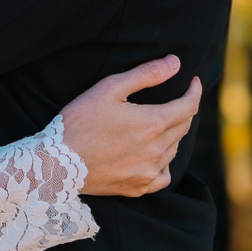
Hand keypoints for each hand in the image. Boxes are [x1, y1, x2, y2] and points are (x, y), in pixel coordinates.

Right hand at [61, 57, 202, 196]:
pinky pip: (164, 176)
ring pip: (175, 149)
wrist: (57, 162)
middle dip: (184, 109)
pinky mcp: (138, 187)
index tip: (193, 82)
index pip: (189, 105)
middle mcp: (157, 149)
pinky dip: (164, 164)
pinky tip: (154, 156)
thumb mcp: (109, 88)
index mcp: (153, 122)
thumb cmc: (80, 121)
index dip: (194, 91)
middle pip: (183, 126)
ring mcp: (149, 171)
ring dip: (173, 134)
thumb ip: (146, 74)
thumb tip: (175, 63)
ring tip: (160, 125)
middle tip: (176, 100)